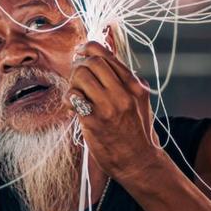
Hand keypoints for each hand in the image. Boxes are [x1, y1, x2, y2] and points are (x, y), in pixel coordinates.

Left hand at [69, 41, 155, 182]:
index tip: (81, 51)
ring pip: (80, 76)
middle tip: (77, 76)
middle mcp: (123, 93)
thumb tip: (109, 58)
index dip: (88, 48)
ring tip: (76, 94)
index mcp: (134, 85)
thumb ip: (127, 80)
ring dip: (73, 83)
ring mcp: (108, 107)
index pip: (106, 55)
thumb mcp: (140, 100)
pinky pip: (73, 98)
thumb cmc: (138, 131)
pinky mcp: (94, 121)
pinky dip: (69, 99)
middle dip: (79, 65)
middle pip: (92, 62)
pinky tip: (73, 108)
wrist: (139, 162)